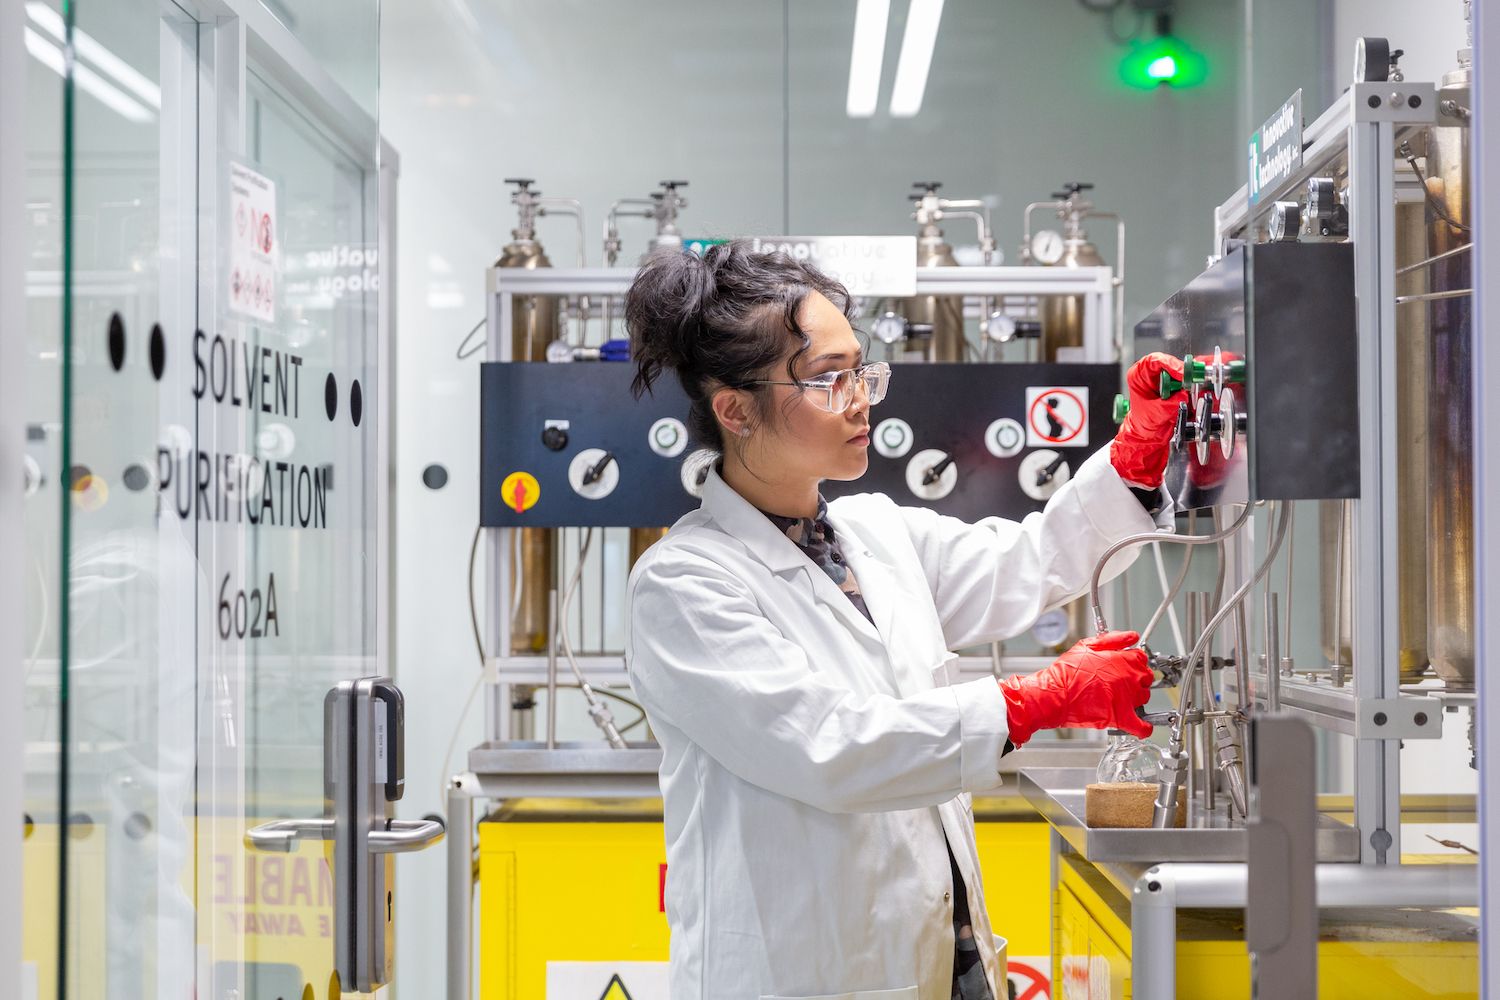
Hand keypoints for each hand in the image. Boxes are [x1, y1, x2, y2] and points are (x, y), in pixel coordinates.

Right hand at [998, 630, 1154, 744]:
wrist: (1054, 695)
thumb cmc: (1066, 672)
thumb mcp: (1086, 646)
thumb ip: (1113, 639)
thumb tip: (1131, 636)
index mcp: (1123, 660)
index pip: (1142, 659)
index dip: (1134, 662)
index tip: (1128, 666)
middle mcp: (1129, 678)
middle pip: (1146, 678)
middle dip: (1137, 679)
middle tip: (1122, 682)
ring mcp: (1126, 698)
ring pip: (1143, 699)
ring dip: (1136, 699)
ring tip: (1120, 698)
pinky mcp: (1120, 717)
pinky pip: (1141, 727)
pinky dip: (1143, 728)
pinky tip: (1139, 725)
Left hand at [1110, 352, 1185, 488]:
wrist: (1148, 436)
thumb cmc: (1144, 424)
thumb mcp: (1154, 415)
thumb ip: (1167, 405)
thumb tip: (1181, 396)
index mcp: (1138, 376)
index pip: (1153, 361)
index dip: (1169, 364)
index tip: (1181, 373)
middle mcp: (1149, 374)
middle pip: (1168, 363)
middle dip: (1180, 370)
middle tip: (1190, 379)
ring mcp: (1162, 379)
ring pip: (1177, 370)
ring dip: (1186, 377)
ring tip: (1192, 383)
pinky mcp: (1173, 385)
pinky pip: (1184, 379)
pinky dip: (1190, 382)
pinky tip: (1192, 386)